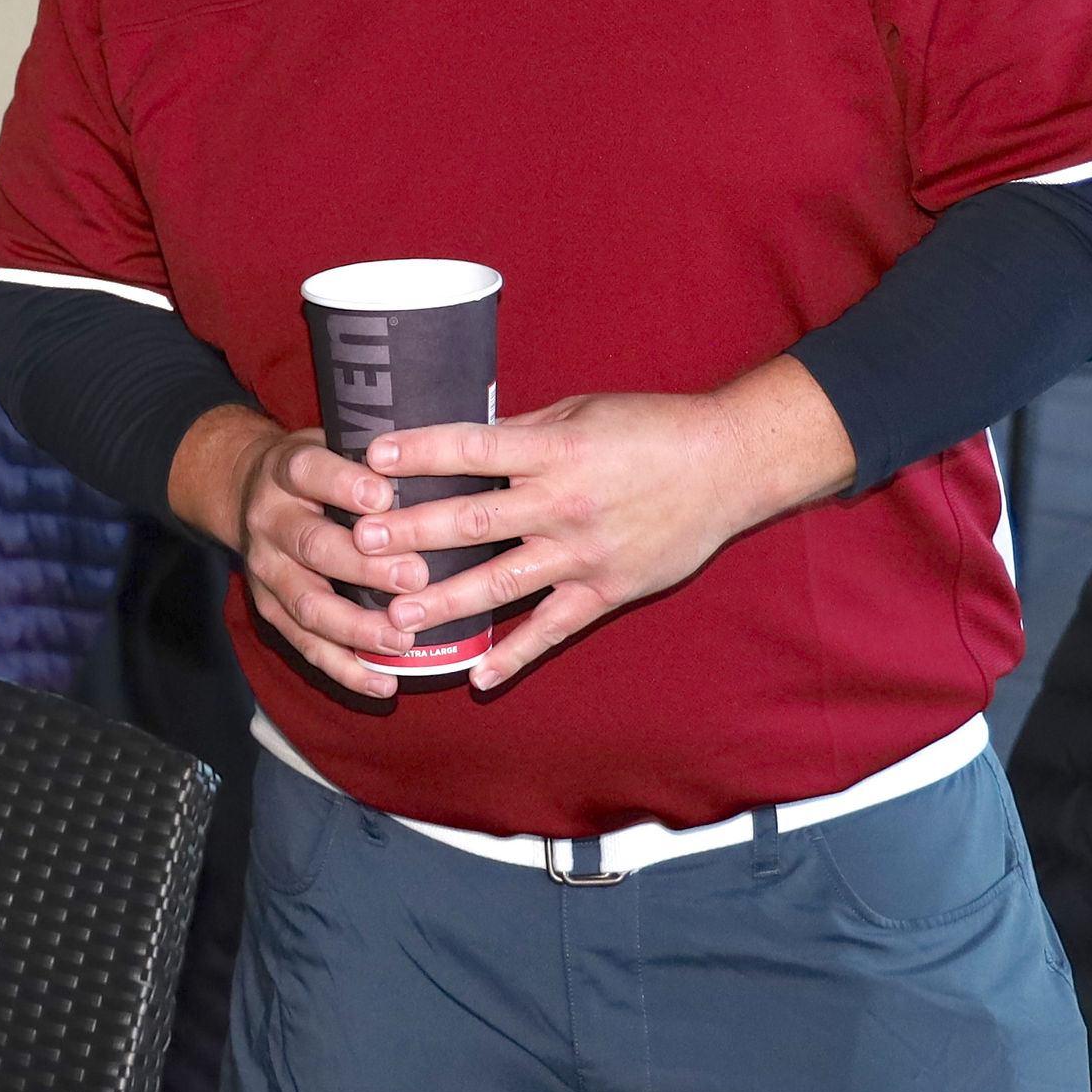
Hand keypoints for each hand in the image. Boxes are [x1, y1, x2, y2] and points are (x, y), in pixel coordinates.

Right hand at [169, 411, 427, 700]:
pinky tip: (384, 684)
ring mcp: (265, 569)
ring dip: (356, 627)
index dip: (344, 485)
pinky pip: (305, 645)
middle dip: (364, 567)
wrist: (245, 489)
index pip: (310, 472)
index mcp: (285, 469)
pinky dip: (345, 669)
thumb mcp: (333, 440)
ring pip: (307, 604)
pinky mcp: (268, 608)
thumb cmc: (318, 467)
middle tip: (416, 577)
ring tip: (404, 641)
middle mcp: (269, 519)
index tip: (385, 496)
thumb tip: (453, 460)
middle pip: (311, 546)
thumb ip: (377, 452)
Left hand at [353, 355, 855, 690]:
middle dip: (412, 533)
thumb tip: (454, 444)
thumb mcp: (581, 413)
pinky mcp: (607, 591)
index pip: (473, 450)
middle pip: (474, 521)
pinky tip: (475, 677)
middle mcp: (565, 505)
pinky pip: (553, 630)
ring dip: (446, 601)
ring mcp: (585, 555)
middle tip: (360, 542)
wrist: (730, 466)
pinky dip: (515, 656)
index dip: (421, 453)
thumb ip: (519, 434)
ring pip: (502, 583)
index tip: (372, 456)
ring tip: (395, 615)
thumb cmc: (651, 429)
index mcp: (556, 452)